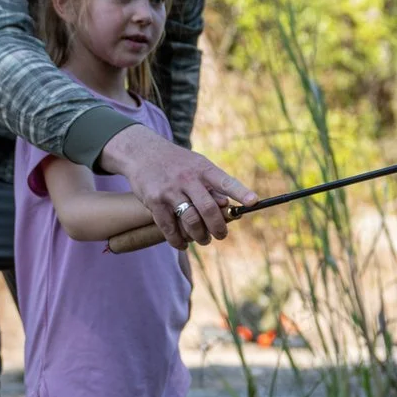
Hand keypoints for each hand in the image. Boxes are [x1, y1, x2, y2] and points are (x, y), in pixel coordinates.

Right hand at [99, 125, 255, 247]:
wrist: (142, 152)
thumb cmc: (177, 163)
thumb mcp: (197, 166)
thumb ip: (212, 186)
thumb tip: (228, 208)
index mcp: (203, 169)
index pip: (225, 181)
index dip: (241, 192)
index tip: (254, 202)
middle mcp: (187, 179)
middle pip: (209, 209)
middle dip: (218, 228)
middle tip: (221, 235)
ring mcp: (170, 191)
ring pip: (191, 221)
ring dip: (199, 236)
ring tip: (203, 240)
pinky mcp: (154, 201)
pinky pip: (169, 228)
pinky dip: (178, 240)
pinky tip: (183, 243)